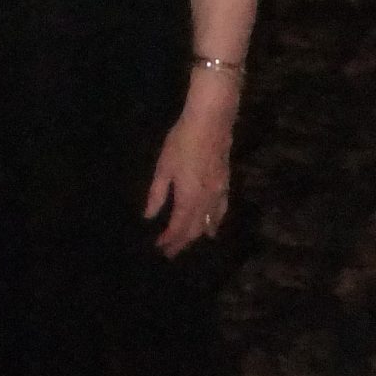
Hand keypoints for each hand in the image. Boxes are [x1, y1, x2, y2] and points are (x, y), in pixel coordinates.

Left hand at [143, 98, 232, 256]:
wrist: (211, 123)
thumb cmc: (182, 142)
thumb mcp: (164, 168)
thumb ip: (157, 194)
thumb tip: (149, 216)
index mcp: (188, 198)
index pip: (178, 227)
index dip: (169, 239)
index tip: (159, 247)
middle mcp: (206, 201)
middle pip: (194, 229)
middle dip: (182, 242)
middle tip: (171, 253)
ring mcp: (219, 193)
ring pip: (208, 223)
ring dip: (196, 236)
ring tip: (187, 244)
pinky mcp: (226, 185)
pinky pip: (221, 212)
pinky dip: (214, 223)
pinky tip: (212, 229)